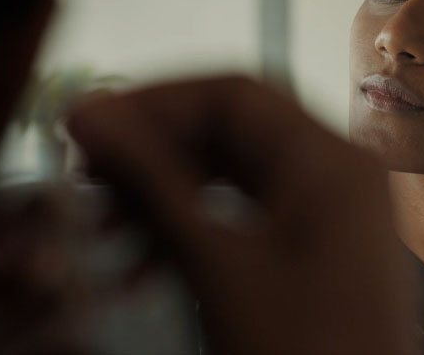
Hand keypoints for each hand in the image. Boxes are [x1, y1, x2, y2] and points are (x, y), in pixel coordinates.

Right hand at [67, 76, 417, 354]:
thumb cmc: (295, 349)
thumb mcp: (215, 264)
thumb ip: (152, 181)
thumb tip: (89, 116)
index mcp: (329, 159)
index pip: (232, 95)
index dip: (153, 102)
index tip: (88, 127)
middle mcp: (337, 170)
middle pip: (232, 132)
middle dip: (155, 154)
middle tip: (87, 177)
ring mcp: (331, 209)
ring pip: (233, 176)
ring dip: (166, 198)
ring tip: (102, 231)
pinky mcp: (317, 245)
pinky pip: (246, 215)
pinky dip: (195, 230)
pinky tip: (141, 268)